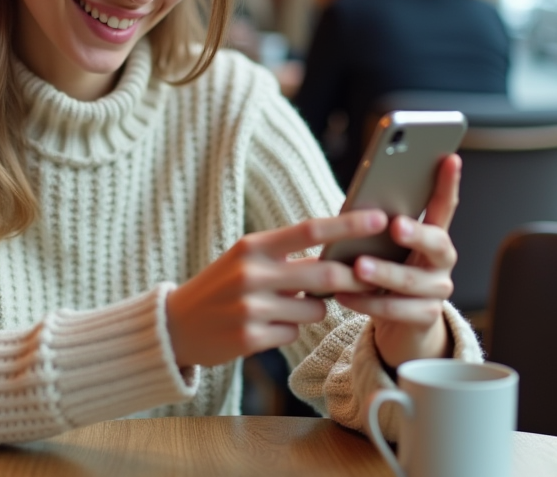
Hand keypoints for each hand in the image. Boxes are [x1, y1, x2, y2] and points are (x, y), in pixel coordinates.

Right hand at [165, 212, 386, 367]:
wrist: (176, 324)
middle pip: (324, 272)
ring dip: (314, 308)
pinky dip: (289, 328)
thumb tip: (340, 251)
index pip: (310, 229)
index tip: (380, 218)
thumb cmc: (222, 286)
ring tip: (287, 305)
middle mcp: (251, 273)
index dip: (349, 224)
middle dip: (353, 277)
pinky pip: (294, 332)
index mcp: (253, 245)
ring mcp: (250, 307)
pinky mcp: (250, 338)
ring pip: (315, 307)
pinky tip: (265, 326)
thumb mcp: (247, 258)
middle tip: (368, 278)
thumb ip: (286, 253)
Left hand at [334, 155, 461, 368]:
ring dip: (383, 272)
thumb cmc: (386, 272)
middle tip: (395, 226)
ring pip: (411, 280)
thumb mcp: (384, 247)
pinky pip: (395, 309)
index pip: (445, 205)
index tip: (450, 158)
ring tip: (358, 266)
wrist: (399, 324)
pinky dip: (367, 301)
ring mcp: (437, 290)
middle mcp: (442, 261)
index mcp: (433, 235)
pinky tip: (344, 295)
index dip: (448, 182)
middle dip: (416, 233)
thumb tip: (358, 209)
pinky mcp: (425, 317)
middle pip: (436, 243)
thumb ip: (379, 228)